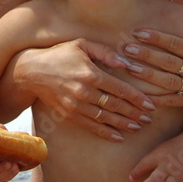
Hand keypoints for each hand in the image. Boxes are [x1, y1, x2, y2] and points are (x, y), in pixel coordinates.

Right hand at [12, 39, 155, 140]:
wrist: (31, 71)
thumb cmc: (60, 54)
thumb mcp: (82, 45)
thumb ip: (106, 53)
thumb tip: (128, 63)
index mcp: (90, 73)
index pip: (120, 88)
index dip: (137, 98)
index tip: (150, 105)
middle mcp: (84, 91)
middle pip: (116, 105)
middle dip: (135, 113)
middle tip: (149, 118)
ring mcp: (76, 105)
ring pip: (106, 118)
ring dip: (124, 124)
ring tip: (138, 127)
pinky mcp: (69, 114)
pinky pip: (91, 126)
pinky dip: (106, 132)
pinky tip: (119, 136)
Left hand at [127, 6, 182, 113]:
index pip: (177, 44)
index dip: (157, 38)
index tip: (139, 32)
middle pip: (168, 62)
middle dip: (146, 55)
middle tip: (126, 48)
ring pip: (166, 82)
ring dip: (146, 75)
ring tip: (127, 67)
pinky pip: (171, 101)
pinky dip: (155, 99)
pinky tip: (139, 95)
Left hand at [128, 137, 182, 181]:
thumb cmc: (170, 149)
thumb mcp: (157, 150)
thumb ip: (146, 162)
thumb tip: (131, 177)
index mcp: (159, 155)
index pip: (145, 163)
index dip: (136, 171)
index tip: (130, 179)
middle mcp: (168, 165)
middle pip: (156, 178)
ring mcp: (177, 174)